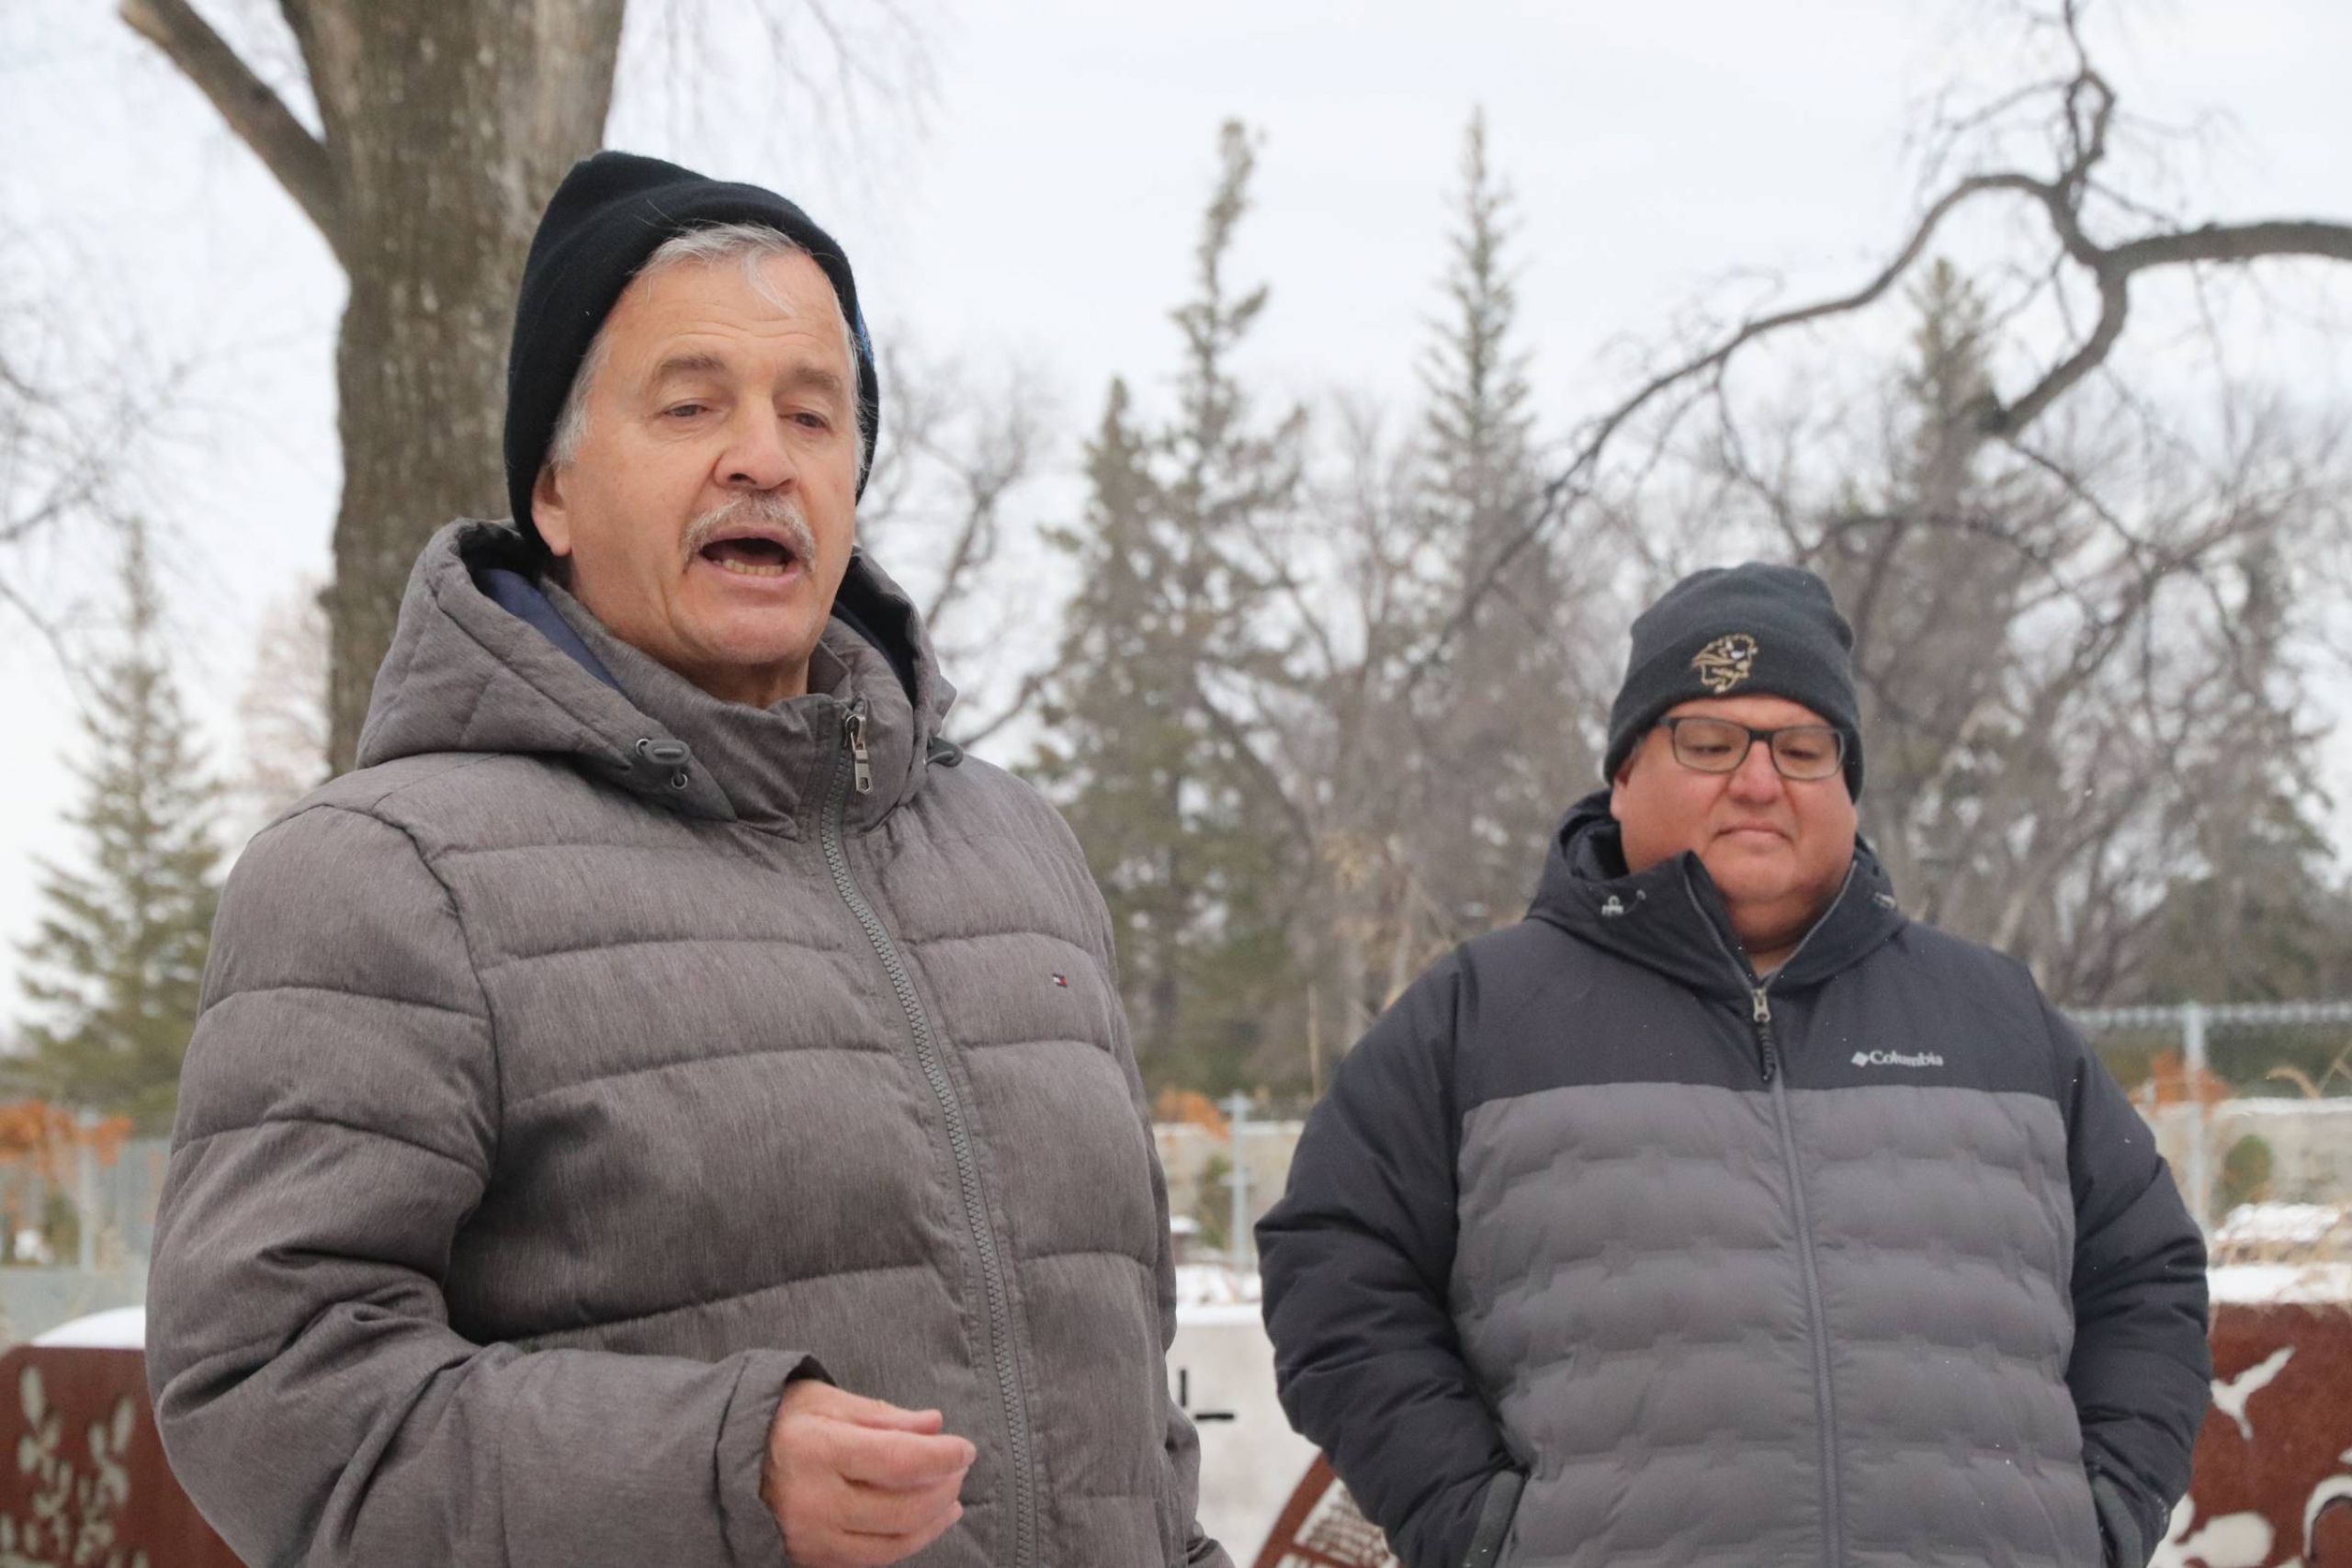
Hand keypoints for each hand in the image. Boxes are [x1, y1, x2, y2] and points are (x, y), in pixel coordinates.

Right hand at [761, 1381, 974, 1567]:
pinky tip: (923, 1522)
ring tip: (951, 1498)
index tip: (966, 1448)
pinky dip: (905, 1542)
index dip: (941, 1457)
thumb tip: (934, 1425)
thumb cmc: (779, 1422)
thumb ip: (882, 1416)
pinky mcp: (810, 1559)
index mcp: (818, 1450)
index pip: (898, 1460)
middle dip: (942, 1487)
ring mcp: (811, 1538)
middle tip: (958, 1467)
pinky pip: (871, 1560)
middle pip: (902, 1507)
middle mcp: (814, 1501)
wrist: (720, 1463)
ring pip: (892, 1542)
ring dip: (932, 1521)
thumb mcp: (827, 1401)